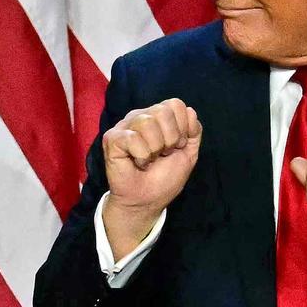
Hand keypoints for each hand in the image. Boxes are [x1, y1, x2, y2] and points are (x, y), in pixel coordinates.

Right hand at [102, 98, 201, 258]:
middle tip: (162, 155)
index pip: (175, 104)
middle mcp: (140, 116)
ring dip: (155, 149)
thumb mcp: (188, 153)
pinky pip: (133, 138)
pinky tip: (138, 163)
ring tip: (149, 160)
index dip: (182, 128)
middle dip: (170, 139)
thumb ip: (194, 131)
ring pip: (147, 123)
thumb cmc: (164, 178)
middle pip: (163, 111)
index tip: (176, 147)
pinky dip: (142, 156)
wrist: (147, 201)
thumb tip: (190, 111)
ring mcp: (124, 126)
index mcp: (157, 116)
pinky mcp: (112, 139)